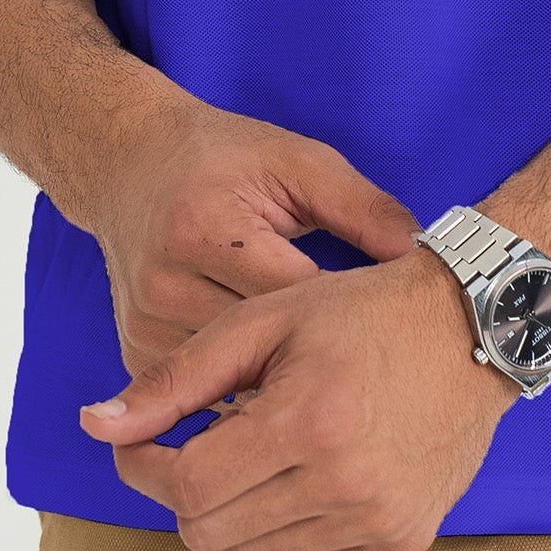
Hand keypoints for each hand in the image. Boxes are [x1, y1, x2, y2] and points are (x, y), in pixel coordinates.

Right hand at [71, 85, 418, 377]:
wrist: (129, 163)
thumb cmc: (224, 157)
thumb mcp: (297, 162)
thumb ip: (361, 208)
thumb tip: (422, 257)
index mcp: (205, 229)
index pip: (293, 300)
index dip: (346, 320)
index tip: (391, 333)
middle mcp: (166, 282)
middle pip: (260, 353)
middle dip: (317, 363)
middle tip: (371, 376)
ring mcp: (144, 323)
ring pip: (231, 381)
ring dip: (280, 387)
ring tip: (331, 386)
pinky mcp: (134, 349)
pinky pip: (201, 393)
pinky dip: (242, 391)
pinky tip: (281, 387)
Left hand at [80, 248, 516, 550]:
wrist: (473, 332)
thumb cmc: (361, 313)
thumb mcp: (264, 321)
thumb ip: (177, 378)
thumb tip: (96, 425)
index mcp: (306, 421)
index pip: (187, 488)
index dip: (147, 466)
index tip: (145, 440)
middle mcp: (344, 484)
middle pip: (209, 533)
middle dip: (187, 489)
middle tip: (207, 439)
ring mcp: (377, 522)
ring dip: (234, 513)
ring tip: (262, 452)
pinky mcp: (400, 543)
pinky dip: (279, 538)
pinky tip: (298, 482)